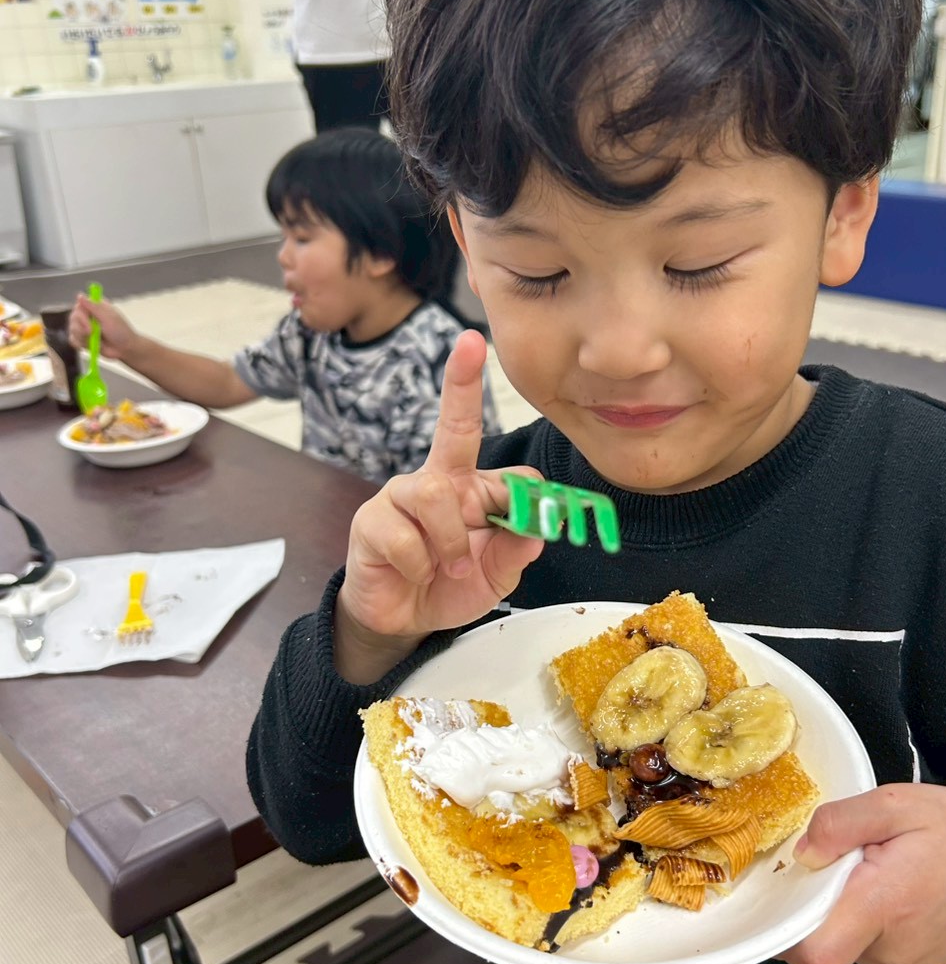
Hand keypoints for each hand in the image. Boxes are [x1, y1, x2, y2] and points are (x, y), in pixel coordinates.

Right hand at [68, 292, 137, 360]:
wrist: (125, 349)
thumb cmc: (121, 331)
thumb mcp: (108, 317)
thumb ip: (93, 306)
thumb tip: (80, 295)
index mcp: (95, 307)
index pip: (79, 305)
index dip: (81, 316)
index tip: (89, 324)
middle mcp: (88, 315)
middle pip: (73, 318)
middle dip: (82, 328)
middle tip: (92, 333)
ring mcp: (84, 327)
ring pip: (72, 330)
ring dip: (83, 337)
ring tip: (96, 340)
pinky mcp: (82, 338)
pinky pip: (73, 340)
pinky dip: (80, 344)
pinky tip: (90, 345)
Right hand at [338, 329, 543, 646]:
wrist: (404, 620)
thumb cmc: (450, 586)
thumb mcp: (495, 576)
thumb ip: (514, 553)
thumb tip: (538, 530)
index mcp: (476, 491)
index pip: (513, 475)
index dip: (534, 495)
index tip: (555, 515)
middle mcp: (439, 481)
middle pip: (455, 428)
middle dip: (461, 383)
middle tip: (471, 344)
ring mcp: (401, 496)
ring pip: (434, 492)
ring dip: (451, 540)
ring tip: (450, 567)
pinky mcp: (371, 520)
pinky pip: (404, 537)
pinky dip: (419, 566)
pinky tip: (415, 575)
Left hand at [779, 783, 945, 963]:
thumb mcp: (902, 804)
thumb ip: (842, 823)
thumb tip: (801, 854)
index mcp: (884, 907)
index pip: (811, 950)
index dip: (785, 924)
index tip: (789, 882)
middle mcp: (888, 951)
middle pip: (818, 942)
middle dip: (815, 902)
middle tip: (841, 861)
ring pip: (840, 943)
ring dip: (842, 909)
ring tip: (877, 871)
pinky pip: (862, 948)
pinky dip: (861, 920)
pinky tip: (890, 890)